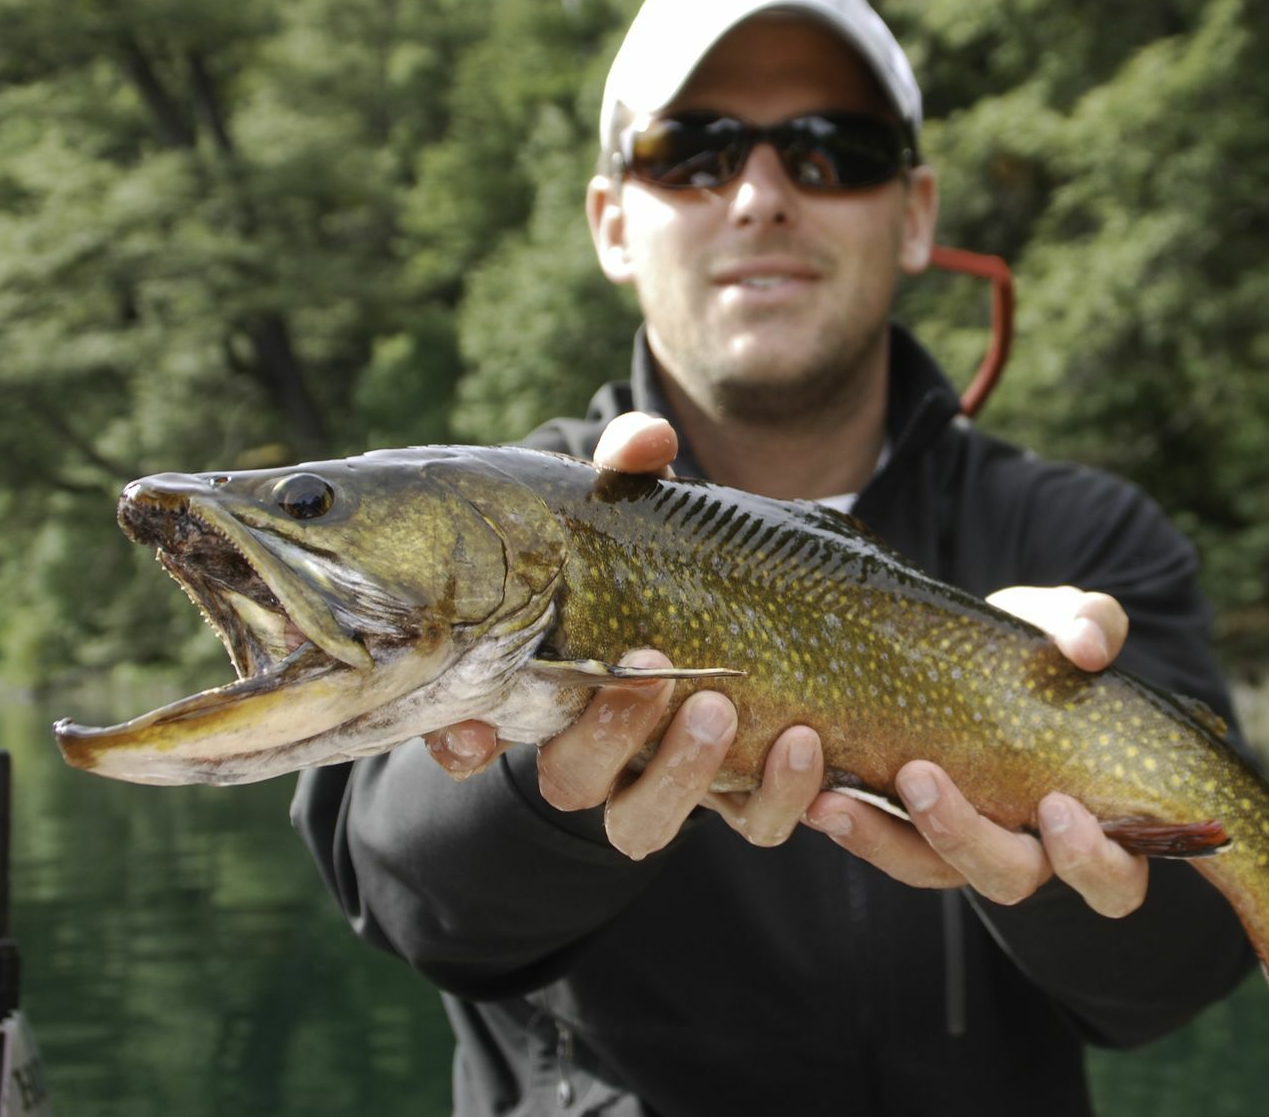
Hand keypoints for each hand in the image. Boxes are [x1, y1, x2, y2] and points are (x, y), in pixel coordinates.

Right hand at [422, 412, 826, 860]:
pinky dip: (780, 800)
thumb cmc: (662, 563)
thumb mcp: (641, 514)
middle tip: (653, 673)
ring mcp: (662, 785)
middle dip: (609, 736)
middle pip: (573, 780)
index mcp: (548, 689)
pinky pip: (751, 827)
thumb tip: (647, 442)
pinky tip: (807, 746)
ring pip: (646, 826)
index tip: (474, 733)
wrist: (754, 607)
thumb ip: (633, 474)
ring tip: (727, 709)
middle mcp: (594, 754)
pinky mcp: (738, 798)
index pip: (471, 734)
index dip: (460, 744)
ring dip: (687, 779)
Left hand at [802, 585, 1150, 917]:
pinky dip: (850, 824)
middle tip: (921, 777)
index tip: (1058, 805)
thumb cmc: (1046, 648)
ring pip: (930, 870)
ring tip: (837, 799)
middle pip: (1007, 880)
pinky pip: (882, 845)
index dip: (1091, 859)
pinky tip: (818, 794)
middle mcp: (1030, 850)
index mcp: (1094, 822)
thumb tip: (1085, 646)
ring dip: (883, 839)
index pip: (1113, 879)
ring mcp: (965, 845)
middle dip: (963, 837)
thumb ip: (1093, 626)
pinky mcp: (910, 827)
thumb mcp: (1072, 625)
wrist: (980, 646)